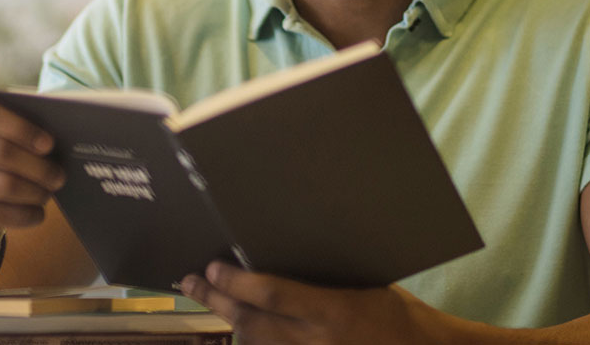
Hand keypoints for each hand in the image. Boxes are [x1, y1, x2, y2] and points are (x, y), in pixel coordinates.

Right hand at [0, 94, 65, 266]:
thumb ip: (13, 133)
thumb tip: (59, 141)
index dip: (19, 127)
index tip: (49, 144)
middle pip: (0, 152)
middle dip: (38, 167)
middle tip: (59, 177)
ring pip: (4, 184)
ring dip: (35, 192)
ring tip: (47, 194)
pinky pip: (1, 214)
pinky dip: (27, 214)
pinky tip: (35, 213)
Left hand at [180, 262, 454, 344]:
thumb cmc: (397, 315)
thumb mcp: (364, 284)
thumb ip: (323, 279)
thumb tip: (280, 255)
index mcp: (333, 312)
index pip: (271, 295)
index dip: (235, 282)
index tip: (213, 266)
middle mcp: (316, 341)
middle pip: (251, 323)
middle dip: (216, 301)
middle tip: (192, 282)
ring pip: (255, 344)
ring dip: (229, 322)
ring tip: (208, 298)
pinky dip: (253, 341)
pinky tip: (242, 326)